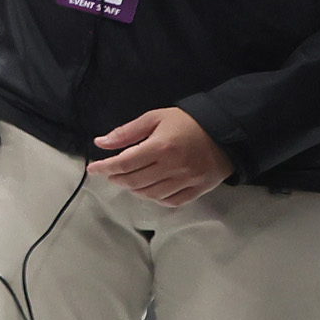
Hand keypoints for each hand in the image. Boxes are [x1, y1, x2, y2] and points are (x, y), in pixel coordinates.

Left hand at [92, 104, 230, 206]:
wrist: (226, 130)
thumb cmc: (187, 122)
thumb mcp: (155, 118)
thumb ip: (127, 132)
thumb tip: (100, 143)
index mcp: (161, 147)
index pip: (124, 163)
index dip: (105, 168)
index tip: (93, 169)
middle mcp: (173, 167)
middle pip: (135, 181)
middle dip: (117, 179)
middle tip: (110, 173)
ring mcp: (187, 180)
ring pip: (151, 194)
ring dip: (134, 189)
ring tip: (128, 180)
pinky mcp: (199, 189)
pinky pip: (172, 201)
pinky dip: (156, 198)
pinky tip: (149, 190)